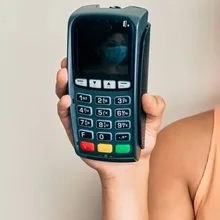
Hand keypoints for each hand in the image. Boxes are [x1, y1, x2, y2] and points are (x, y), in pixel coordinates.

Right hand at [55, 57, 165, 179]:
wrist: (130, 167)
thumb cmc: (140, 142)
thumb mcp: (153, 122)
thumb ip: (155, 108)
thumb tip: (148, 97)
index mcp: (112, 97)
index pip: (99, 76)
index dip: (91, 64)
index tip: (87, 52)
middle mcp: (95, 104)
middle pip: (78, 83)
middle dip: (70, 70)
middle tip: (68, 63)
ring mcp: (84, 117)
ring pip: (69, 97)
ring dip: (63, 85)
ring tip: (64, 76)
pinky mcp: (77, 131)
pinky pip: (67, 118)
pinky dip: (64, 108)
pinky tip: (67, 100)